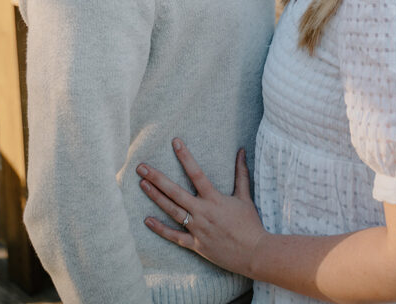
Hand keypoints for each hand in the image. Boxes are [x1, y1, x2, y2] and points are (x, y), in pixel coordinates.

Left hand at [137, 140, 267, 277]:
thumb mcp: (245, 196)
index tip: (175, 142)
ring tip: (142, 184)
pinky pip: (174, 236)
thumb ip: (241, 173)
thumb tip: (242, 151)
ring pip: (172, 211)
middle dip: (157, 178)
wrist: (254, 253)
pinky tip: (147, 220)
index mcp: (214, 199)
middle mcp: (202, 212)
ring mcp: (197, 229)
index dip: (185, 156)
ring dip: (155, 197)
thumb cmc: (250, 224)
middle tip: (141, 167)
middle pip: (175, 192)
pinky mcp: (195, 244)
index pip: (196, 173)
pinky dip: (160, 229)